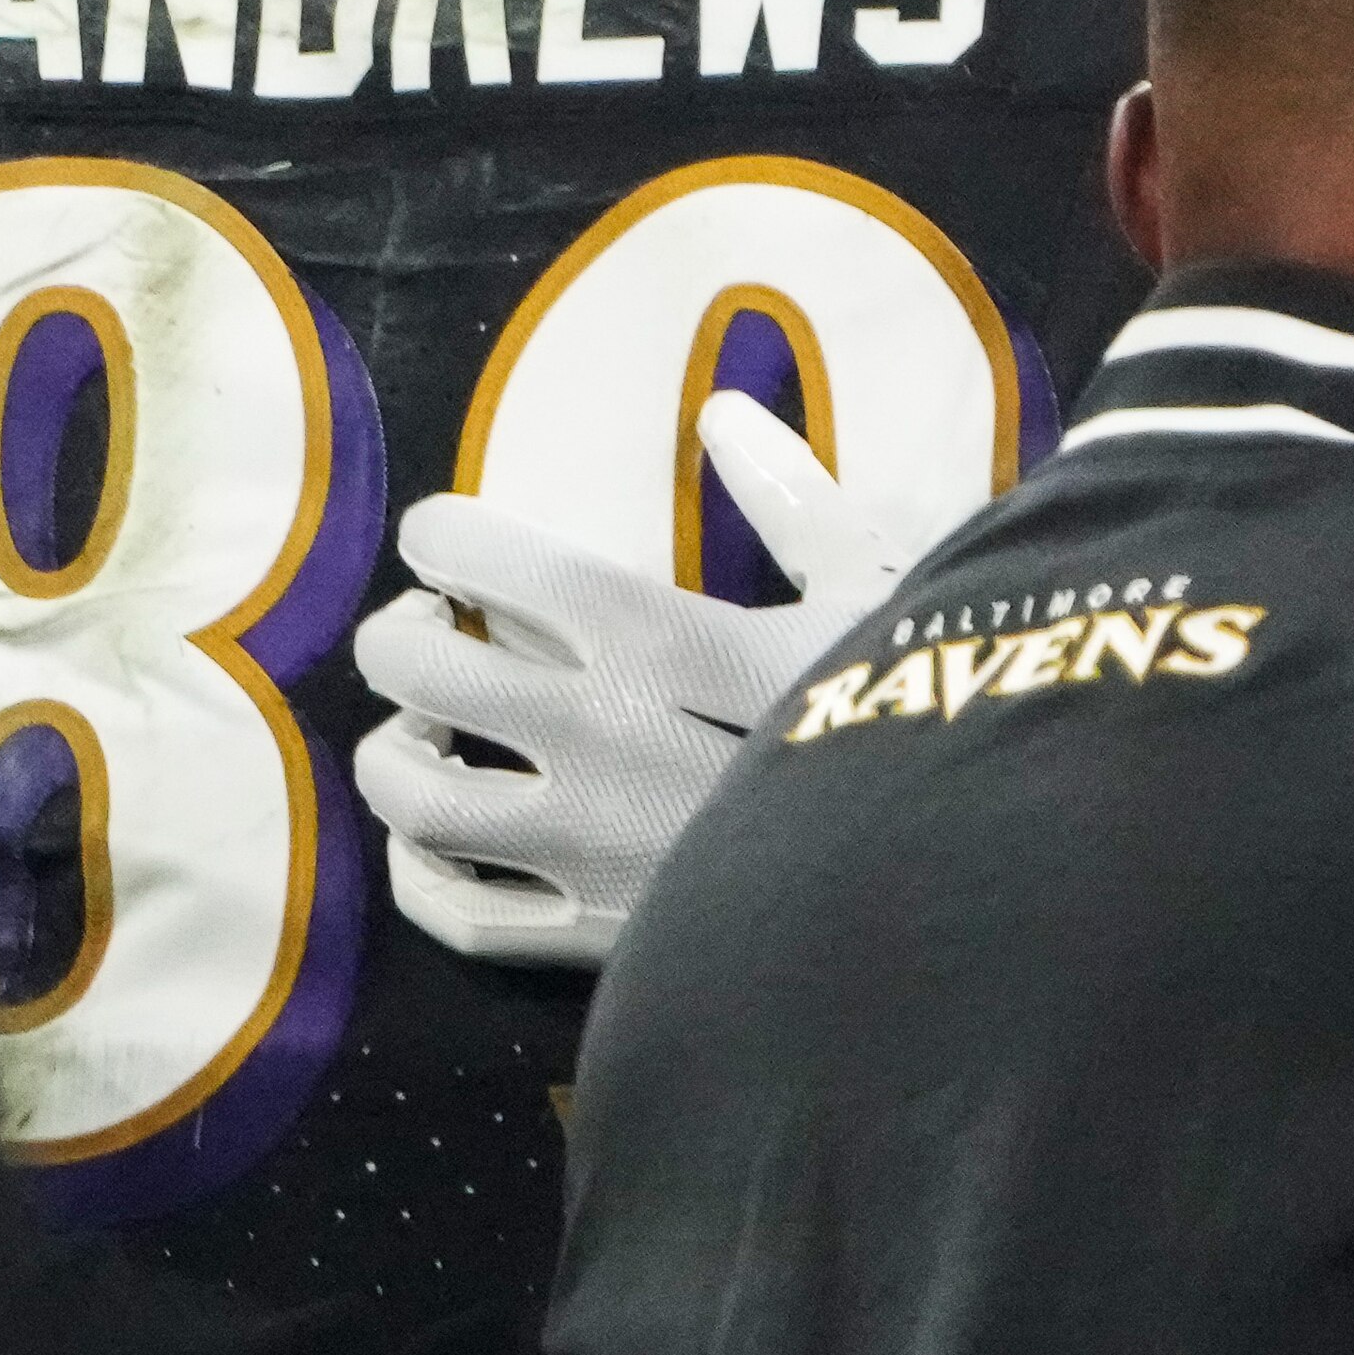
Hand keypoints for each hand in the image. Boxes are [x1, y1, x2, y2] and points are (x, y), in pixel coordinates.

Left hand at [353, 393, 914, 967]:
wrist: (957, 887)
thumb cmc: (919, 722)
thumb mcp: (874, 590)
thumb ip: (790, 496)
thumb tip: (724, 411)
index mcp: (655, 633)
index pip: (476, 553)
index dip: (442, 536)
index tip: (454, 548)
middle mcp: (596, 734)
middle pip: (417, 669)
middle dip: (403, 636)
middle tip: (435, 636)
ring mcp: (587, 848)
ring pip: (413, 798)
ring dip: (396, 756)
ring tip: (429, 739)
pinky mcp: (597, 943)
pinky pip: (458, 914)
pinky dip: (423, 876)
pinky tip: (444, 846)